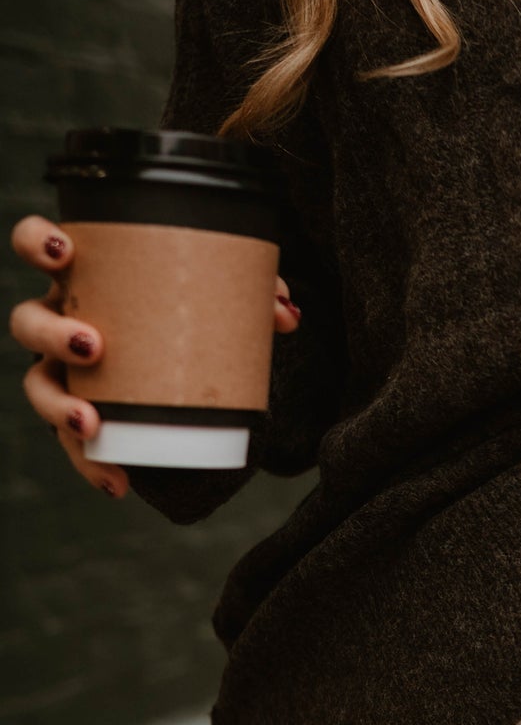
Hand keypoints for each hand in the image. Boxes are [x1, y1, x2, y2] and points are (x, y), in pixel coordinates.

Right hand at [10, 214, 301, 497]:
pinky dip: (93, 464)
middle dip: (51, 334)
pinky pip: (75, 443)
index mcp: (87, 276)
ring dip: (58, 406)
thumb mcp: (222, 295)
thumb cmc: (192, 311)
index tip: (61, 252)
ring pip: (37, 386)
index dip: (35, 242)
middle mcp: (63, 319)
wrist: (196, 360)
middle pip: (28, 321)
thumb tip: (287, 313)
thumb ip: (253, 293)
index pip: (37, 244)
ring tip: (91, 424)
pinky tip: (117, 482)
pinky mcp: (81, 414)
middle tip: (92, 346)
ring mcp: (64, 370)